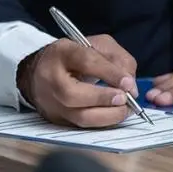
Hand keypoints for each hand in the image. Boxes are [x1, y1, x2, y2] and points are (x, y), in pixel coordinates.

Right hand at [17, 34, 137, 127]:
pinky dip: (102, 122)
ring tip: (123, 109)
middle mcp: (51, 79)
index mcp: (62, 53)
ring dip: (107, 116)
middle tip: (124, 99)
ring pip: (78, 117)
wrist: (41, 70)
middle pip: (73, 94)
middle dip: (104, 99)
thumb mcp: (98, 45)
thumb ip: (118, 60)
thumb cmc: (75, 57)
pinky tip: (113, 115)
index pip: (85, 62)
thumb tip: (130, 86)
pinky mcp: (56, 119)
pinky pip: (82, 126)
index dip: (109, 73)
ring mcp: (51, 102)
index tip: (128, 83)